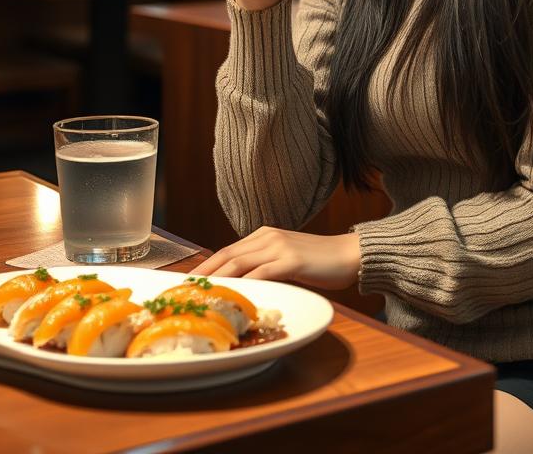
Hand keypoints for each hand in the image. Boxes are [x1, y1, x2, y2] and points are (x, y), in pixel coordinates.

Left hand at [189, 226, 360, 289]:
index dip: (205, 267)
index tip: (186, 283)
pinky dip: (243, 286)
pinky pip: (261, 273)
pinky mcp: (291, 259)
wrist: (351, 254)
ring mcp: (279, 246)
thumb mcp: (288, 260)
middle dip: (202, 274)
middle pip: (226, 255)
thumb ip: (266, 267)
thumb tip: (245, 287)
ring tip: (198, 296)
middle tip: (182, 293)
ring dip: (216, 280)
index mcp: (264, 235)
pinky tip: (232, 298)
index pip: (226, 251)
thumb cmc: (322, 262)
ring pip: (238, 263)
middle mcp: (267, 237)